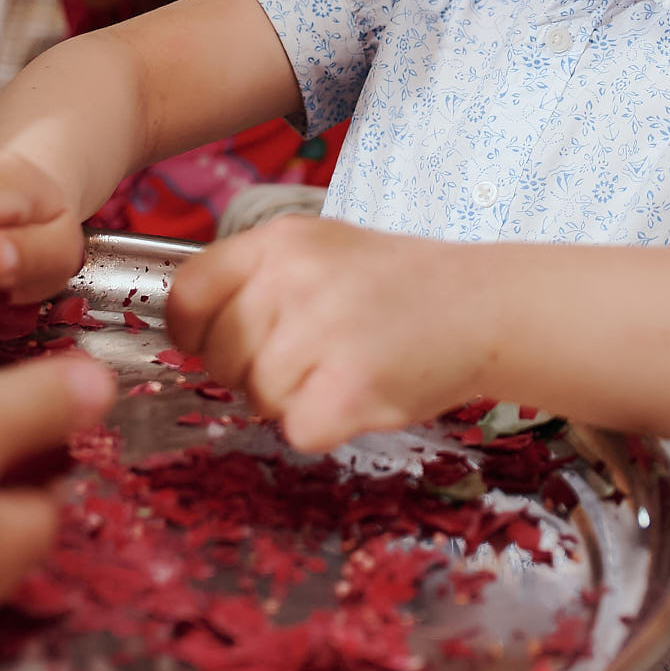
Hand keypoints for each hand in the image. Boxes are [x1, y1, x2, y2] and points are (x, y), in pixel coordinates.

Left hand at [166, 216, 498, 452]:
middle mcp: (293, 279)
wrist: (482, 304)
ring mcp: (321, 331)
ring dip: (293, 400)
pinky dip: (324, 427)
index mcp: (279, 241)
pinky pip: (296, 429)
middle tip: (306, 359)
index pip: (187, 292)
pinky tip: (357, 395)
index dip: (192, 332)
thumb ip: (255, 278)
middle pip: (219, 356)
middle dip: (251, 372)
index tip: (213, 344)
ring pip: (257, 397)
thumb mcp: (320, 249)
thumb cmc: (397, 286)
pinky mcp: (348, 387)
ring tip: (341, 369)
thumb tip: (187, 330)